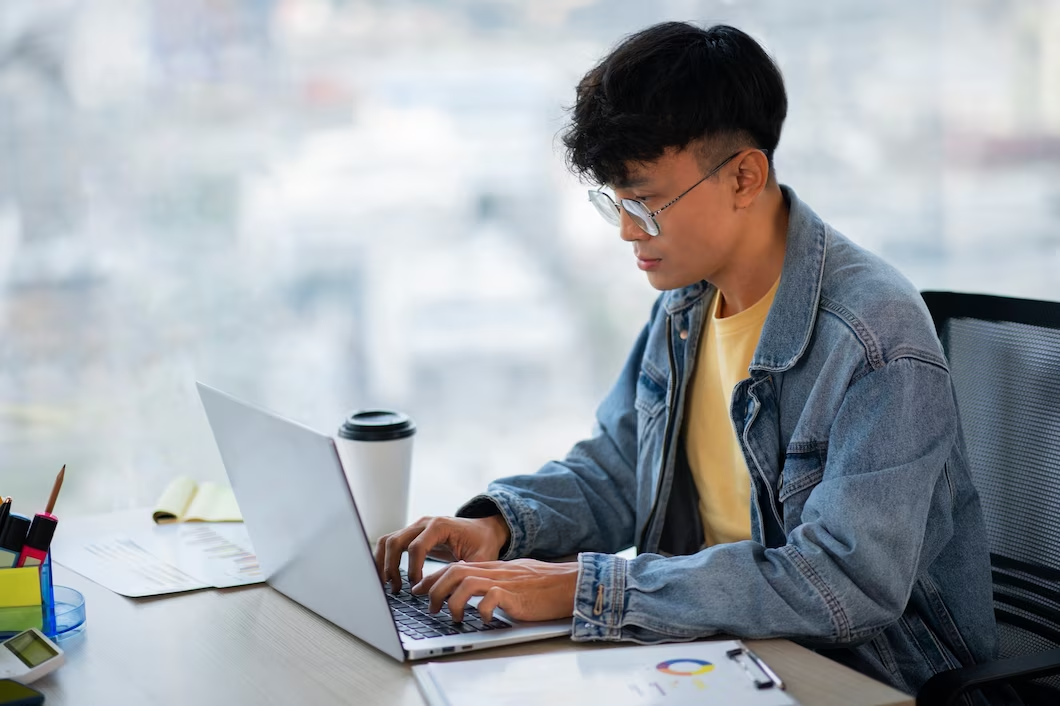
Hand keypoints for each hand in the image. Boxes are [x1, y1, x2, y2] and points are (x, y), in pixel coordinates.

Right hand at [373, 515, 510, 592]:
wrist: (484, 530)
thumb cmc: (483, 543)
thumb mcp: (481, 559)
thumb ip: (464, 573)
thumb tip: (445, 591)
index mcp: (440, 526)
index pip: (416, 546)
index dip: (413, 569)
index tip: (415, 587)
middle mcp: (424, 523)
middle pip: (395, 541)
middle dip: (392, 567)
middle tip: (397, 589)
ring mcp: (416, 527)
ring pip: (388, 541)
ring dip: (383, 563)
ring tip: (388, 585)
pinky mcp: (412, 535)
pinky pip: (391, 544)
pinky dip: (385, 559)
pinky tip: (388, 578)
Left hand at [411, 558, 578, 622]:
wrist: (569, 584)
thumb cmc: (543, 586)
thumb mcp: (512, 579)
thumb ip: (493, 581)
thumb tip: (473, 592)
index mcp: (492, 568)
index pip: (455, 566)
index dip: (433, 578)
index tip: (419, 589)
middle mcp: (495, 572)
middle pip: (455, 571)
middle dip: (435, 588)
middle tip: (429, 606)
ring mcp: (504, 582)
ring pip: (466, 582)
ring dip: (453, 601)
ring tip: (454, 617)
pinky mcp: (515, 595)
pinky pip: (490, 599)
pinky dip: (481, 611)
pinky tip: (483, 619)